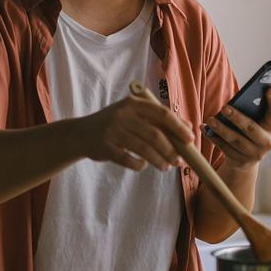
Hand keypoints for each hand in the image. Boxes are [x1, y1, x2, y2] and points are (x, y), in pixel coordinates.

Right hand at [78, 95, 193, 170]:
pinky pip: (128, 160)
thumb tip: (188, 127)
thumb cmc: (114, 124)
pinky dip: (139, 164)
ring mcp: (113, 131)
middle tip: (179, 160)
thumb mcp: (133, 115)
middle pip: (154, 134)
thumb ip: (158, 119)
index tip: (190, 139)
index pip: (162, 113)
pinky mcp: (105, 147)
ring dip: (158, 160)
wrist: (80, 134)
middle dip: (170, 149)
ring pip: (143, 149)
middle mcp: (123, 114)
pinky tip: (143, 165)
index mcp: (133, 103)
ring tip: (166, 167)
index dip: (178, 127)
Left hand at [205, 87, 270, 170]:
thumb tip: (239, 98)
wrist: (246, 159)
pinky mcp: (240, 161)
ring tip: (210, 120)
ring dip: (221, 129)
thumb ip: (253, 111)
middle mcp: (266, 143)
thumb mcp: (256, 123)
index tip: (269, 89)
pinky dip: (213, 138)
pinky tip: (205, 128)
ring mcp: (253, 154)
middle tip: (224, 107)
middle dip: (237, 118)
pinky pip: (224, 148)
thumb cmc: (250, 131)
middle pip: (251, 128)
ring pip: (235, 140)